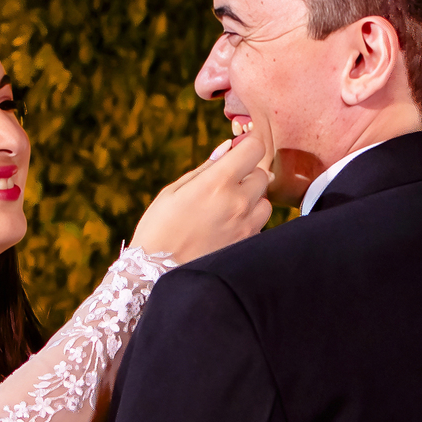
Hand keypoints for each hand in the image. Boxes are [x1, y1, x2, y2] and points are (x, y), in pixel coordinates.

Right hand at [129, 135, 272, 263]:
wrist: (155, 276)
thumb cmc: (158, 230)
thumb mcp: (173, 192)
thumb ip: (205, 168)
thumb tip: (228, 148)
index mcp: (217, 182)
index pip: (254, 148)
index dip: (248, 145)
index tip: (240, 150)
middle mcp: (238, 203)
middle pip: (263, 175)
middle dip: (248, 175)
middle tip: (224, 185)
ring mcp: (246, 227)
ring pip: (266, 202)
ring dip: (253, 201)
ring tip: (226, 210)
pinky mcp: (247, 246)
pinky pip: (259, 226)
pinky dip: (248, 223)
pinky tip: (225, 229)